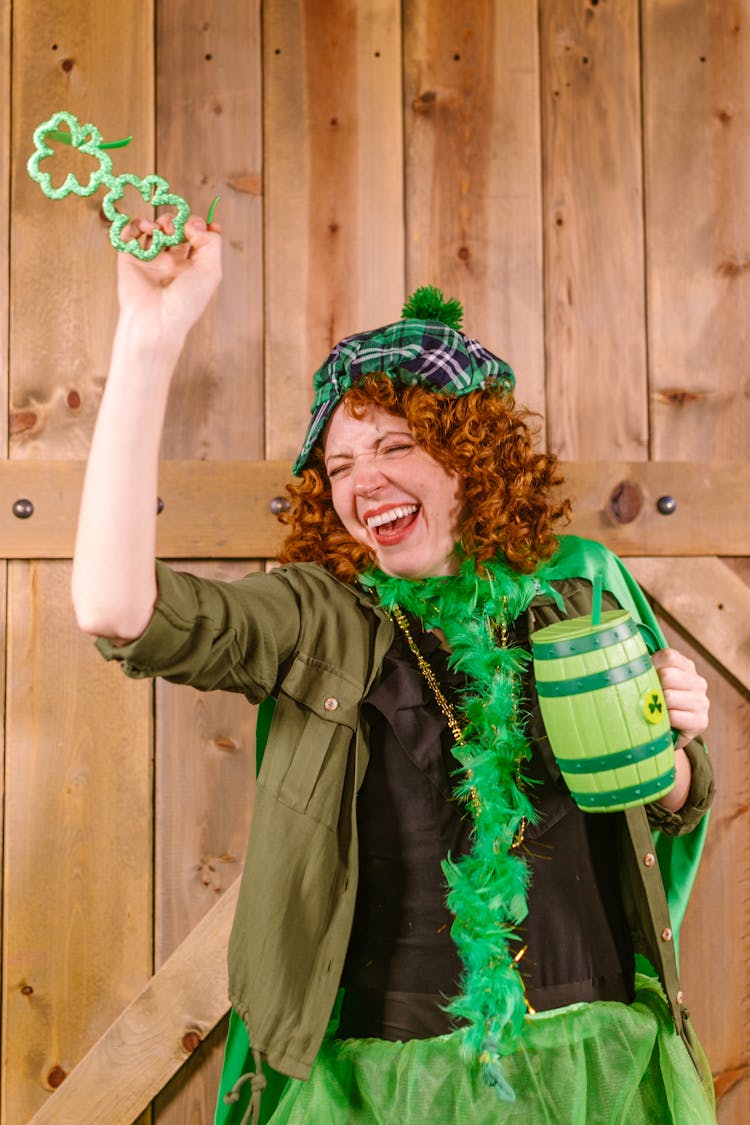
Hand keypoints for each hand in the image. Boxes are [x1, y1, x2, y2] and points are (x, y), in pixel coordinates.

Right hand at [115, 212, 222, 342]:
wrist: (156, 319)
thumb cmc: (186, 300)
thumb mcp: (211, 271)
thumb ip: (210, 242)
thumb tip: (193, 222)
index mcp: (192, 267)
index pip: (197, 238)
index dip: (201, 226)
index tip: (206, 225)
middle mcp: (172, 263)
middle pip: (177, 229)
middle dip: (180, 221)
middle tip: (178, 228)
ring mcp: (150, 259)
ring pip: (155, 227)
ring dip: (161, 221)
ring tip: (162, 229)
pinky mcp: (130, 258)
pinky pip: (130, 233)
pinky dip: (136, 224)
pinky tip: (146, 229)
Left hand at [651, 648, 708, 749]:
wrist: (671, 732)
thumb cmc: (657, 702)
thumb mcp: (654, 680)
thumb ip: (647, 668)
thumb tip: (632, 662)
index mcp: (686, 667)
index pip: (668, 656)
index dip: (651, 665)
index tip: (644, 675)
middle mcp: (698, 682)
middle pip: (667, 675)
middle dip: (653, 687)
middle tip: (648, 697)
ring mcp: (701, 702)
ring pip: (669, 697)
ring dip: (657, 705)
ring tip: (654, 710)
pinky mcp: (700, 721)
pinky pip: (674, 717)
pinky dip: (663, 720)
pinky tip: (662, 722)